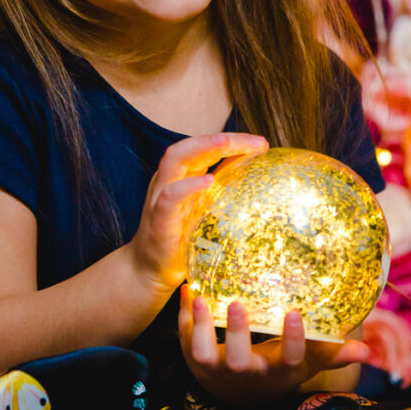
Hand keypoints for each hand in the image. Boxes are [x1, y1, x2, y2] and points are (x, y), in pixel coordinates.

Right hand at [129, 133, 267, 293]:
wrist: (148, 271)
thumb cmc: (180, 240)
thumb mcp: (204, 210)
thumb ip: (221, 190)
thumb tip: (253, 175)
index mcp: (180, 176)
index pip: (204, 147)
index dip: (233, 141)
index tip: (262, 143)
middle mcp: (168, 180)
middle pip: (189, 146)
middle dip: (220, 138)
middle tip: (255, 141)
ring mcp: (159, 197)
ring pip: (174, 160)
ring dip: (201, 148)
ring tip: (226, 143)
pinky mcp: (158, 219)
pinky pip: (170, 197)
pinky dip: (188, 186)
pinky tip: (208, 181)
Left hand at [178, 285, 370, 404]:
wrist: (239, 396)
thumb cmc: (278, 368)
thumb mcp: (306, 363)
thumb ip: (331, 354)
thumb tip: (366, 351)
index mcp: (277, 370)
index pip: (289, 359)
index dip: (293, 341)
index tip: (295, 314)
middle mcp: (246, 372)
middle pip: (239, 359)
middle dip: (237, 333)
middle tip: (238, 303)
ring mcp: (216, 368)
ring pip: (203, 353)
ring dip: (200, 327)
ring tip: (200, 297)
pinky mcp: (193, 359)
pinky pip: (184, 339)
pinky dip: (182, 316)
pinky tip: (188, 289)